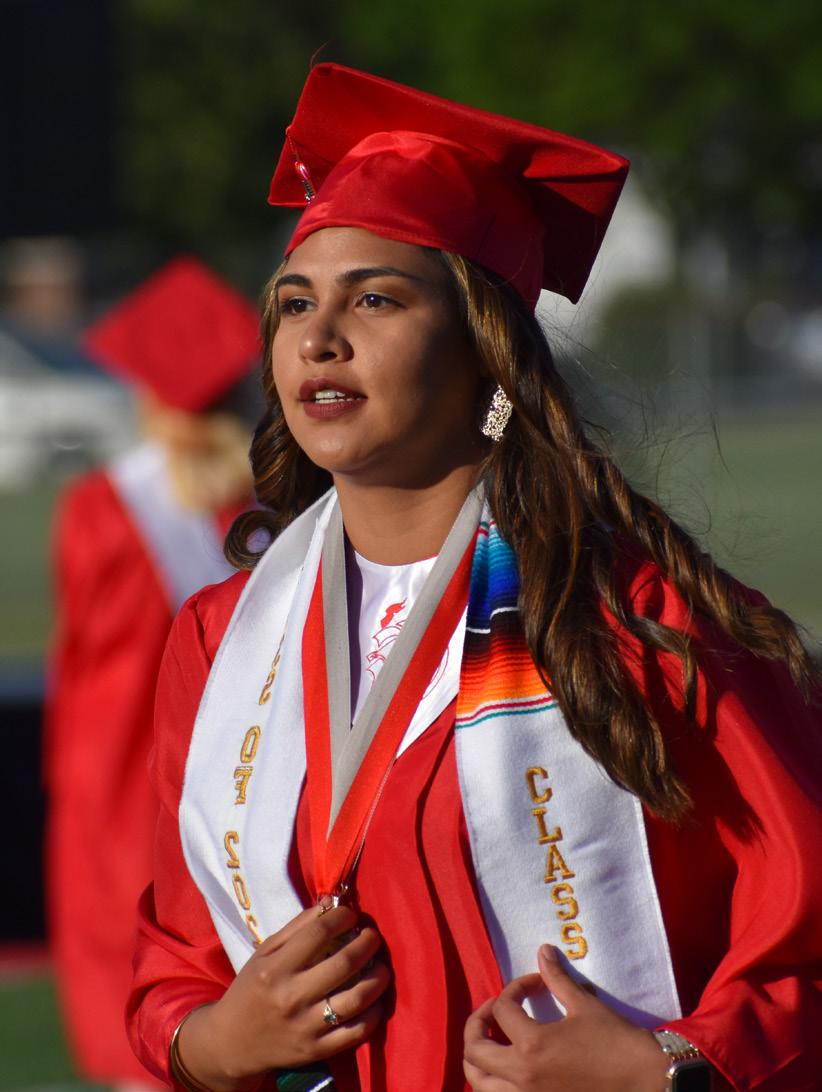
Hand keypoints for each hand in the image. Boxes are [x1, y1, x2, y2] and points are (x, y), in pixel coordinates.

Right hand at [178, 904, 389, 1089]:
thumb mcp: (264, 953)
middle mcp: (291, 997)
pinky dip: (374, 1015)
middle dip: (366, 944)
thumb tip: (331, 902)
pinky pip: (355, 1033)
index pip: (318, 934)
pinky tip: (377, 1001)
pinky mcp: (316, 1051)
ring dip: (377, 979)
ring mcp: (305, 1027)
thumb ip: (298, 927)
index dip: (342, 918)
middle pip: (343, 965)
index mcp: (275, 969)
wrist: (232, 1043)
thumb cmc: (251, 989)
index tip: (351, 914)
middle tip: (373, 936)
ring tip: (382, 967)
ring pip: (355, 1000)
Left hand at [463, 944, 669, 1091]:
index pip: (502, 1009)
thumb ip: (556, 978)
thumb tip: (542, 951)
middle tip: (493, 1010)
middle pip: (473, 1051)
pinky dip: (494, 1084)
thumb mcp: (584, 1004)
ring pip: (479, 1084)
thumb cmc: (615, 1041)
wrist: (646, 1081)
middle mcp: (522, 1077)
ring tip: (492, 1040)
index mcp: (532, 1046)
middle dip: (476, 1023)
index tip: (535, 982)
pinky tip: (508, 1067)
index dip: (515, 987)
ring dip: (478, 1059)